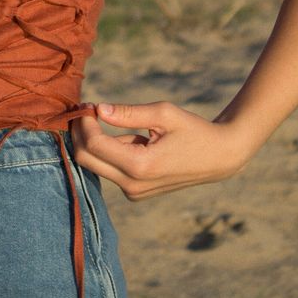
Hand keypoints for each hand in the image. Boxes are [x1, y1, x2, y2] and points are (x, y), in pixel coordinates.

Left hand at [71, 101, 251, 201]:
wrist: (218, 158)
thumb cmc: (193, 130)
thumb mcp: (163, 114)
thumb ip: (128, 113)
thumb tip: (98, 109)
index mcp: (140, 165)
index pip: (93, 145)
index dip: (84, 122)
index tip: (88, 104)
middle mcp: (132, 185)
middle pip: (85, 160)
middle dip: (79, 133)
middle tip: (86, 110)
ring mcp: (134, 192)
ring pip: (95, 166)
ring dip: (94, 141)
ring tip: (111, 118)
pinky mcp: (136, 193)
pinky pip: (110, 170)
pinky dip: (109, 151)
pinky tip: (130, 138)